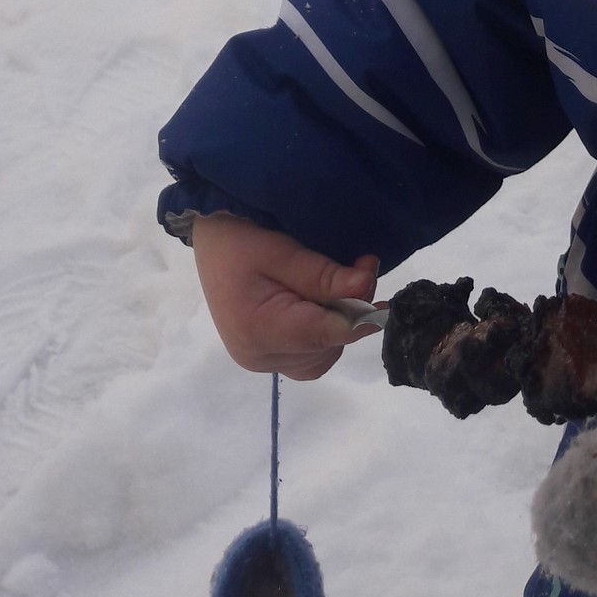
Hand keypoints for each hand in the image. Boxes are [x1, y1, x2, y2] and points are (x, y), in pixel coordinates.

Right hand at [192, 212, 379, 380]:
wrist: (209, 237)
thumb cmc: (239, 236)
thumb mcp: (283, 249)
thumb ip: (325, 275)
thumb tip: (365, 289)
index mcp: (259, 330)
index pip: (325, 335)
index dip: (360, 319)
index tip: (387, 301)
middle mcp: (258, 356)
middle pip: (325, 348)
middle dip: (348, 315)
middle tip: (358, 271)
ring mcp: (258, 360)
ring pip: (321, 357)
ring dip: (336, 326)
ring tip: (336, 286)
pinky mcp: (262, 355)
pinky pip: (307, 357)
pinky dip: (321, 336)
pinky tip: (320, 306)